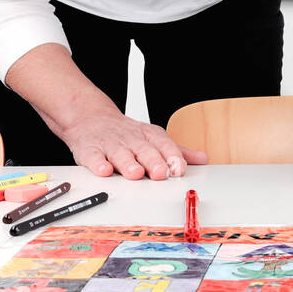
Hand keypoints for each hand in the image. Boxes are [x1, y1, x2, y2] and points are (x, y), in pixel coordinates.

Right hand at [60, 110, 207, 180]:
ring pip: (121, 154)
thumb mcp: (153, 138)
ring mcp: (110, 144)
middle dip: (153, 162)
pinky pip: (94, 157)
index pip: (164, 145)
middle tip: (161, 174)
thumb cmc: (126, 134)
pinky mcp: (90, 150)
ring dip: (128, 163)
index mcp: (148, 136)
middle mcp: (131, 139)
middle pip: (144, 151)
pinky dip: (98, 164)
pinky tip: (104, 171)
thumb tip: (202, 159)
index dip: (172, 156)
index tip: (179, 168)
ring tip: (135, 173)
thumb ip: (176, 150)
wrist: (91, 118)